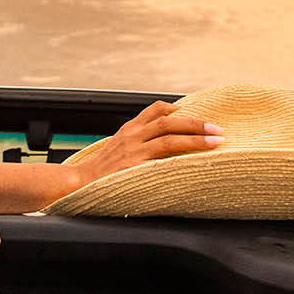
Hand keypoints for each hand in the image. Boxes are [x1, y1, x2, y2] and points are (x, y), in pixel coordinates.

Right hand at [60, 100, 223, 194]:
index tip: (194, 114)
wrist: (77, 184)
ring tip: (216, 140)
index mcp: (128, 130)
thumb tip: (160, 152)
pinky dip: (185, 152)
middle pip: (168, 119)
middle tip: (216, 128)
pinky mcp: (135, 163)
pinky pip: (165, 153)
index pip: (155, 109)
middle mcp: (132, 134)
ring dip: (196, 136)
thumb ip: (137, 147)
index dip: (177, 109)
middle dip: (195, 122)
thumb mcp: (118, 153)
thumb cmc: (99, 175)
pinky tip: (198, 157)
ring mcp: (133, 148)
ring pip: (170, 134)